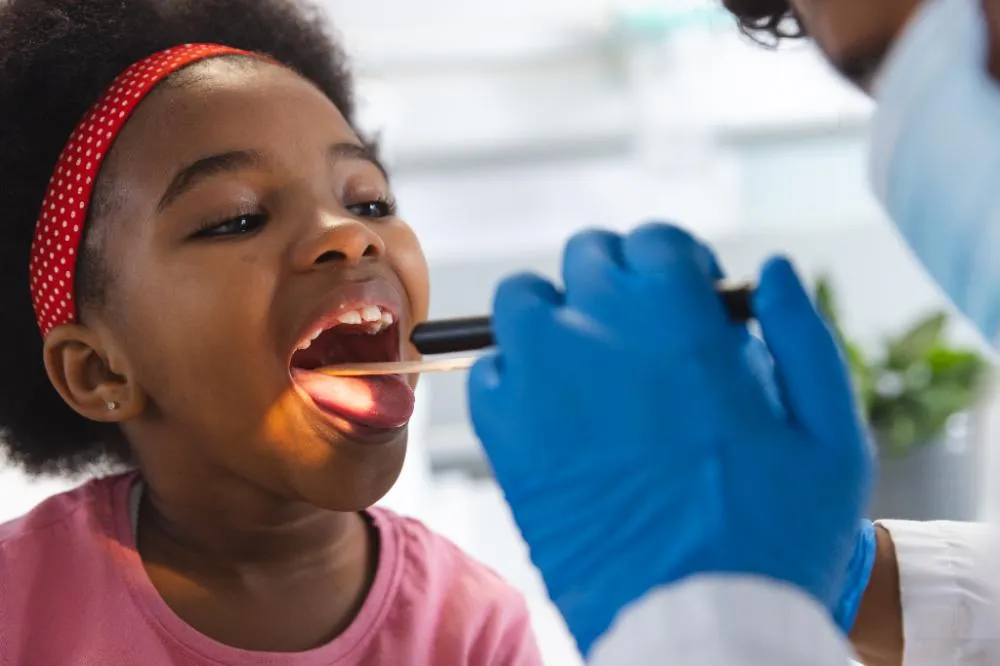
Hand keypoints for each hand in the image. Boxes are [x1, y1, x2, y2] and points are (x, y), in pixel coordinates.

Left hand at [468, 223, 873, 654]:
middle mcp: (602, 332)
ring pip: (523, 299)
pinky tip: (553, 411)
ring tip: (589, 361)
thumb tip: (770, 268)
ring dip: (555, 314)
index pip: (656, 240)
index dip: (676, 264)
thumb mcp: (830, 432)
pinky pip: (490, 371)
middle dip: (618, 280)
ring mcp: (542, 379)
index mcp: (681, 319)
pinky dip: (514, 376)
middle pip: (588, 255)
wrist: (702, 622)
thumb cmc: (776, 534)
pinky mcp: (506, 433)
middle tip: (641, 332)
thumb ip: (801, 333)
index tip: (686, 300)